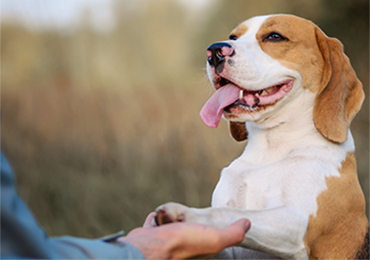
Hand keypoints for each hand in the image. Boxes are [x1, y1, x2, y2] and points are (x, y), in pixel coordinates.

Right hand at [119, 212, 249, 259]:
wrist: (150, 246)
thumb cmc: (182, 244)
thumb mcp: (215, 239)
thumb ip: (233, 234)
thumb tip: (247, 224)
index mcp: (199, 253)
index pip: (207, 244)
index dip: (210, 234)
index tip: (210, 226)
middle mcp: (182, 251)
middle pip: (187, 236)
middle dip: (188, 227)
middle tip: (191, 219)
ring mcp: (164, 244)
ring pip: (170, 231)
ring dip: (171, 222)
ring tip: (175, 215)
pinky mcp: (150, 237)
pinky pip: (153, 226)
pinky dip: (154, 220)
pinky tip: (157, 215)